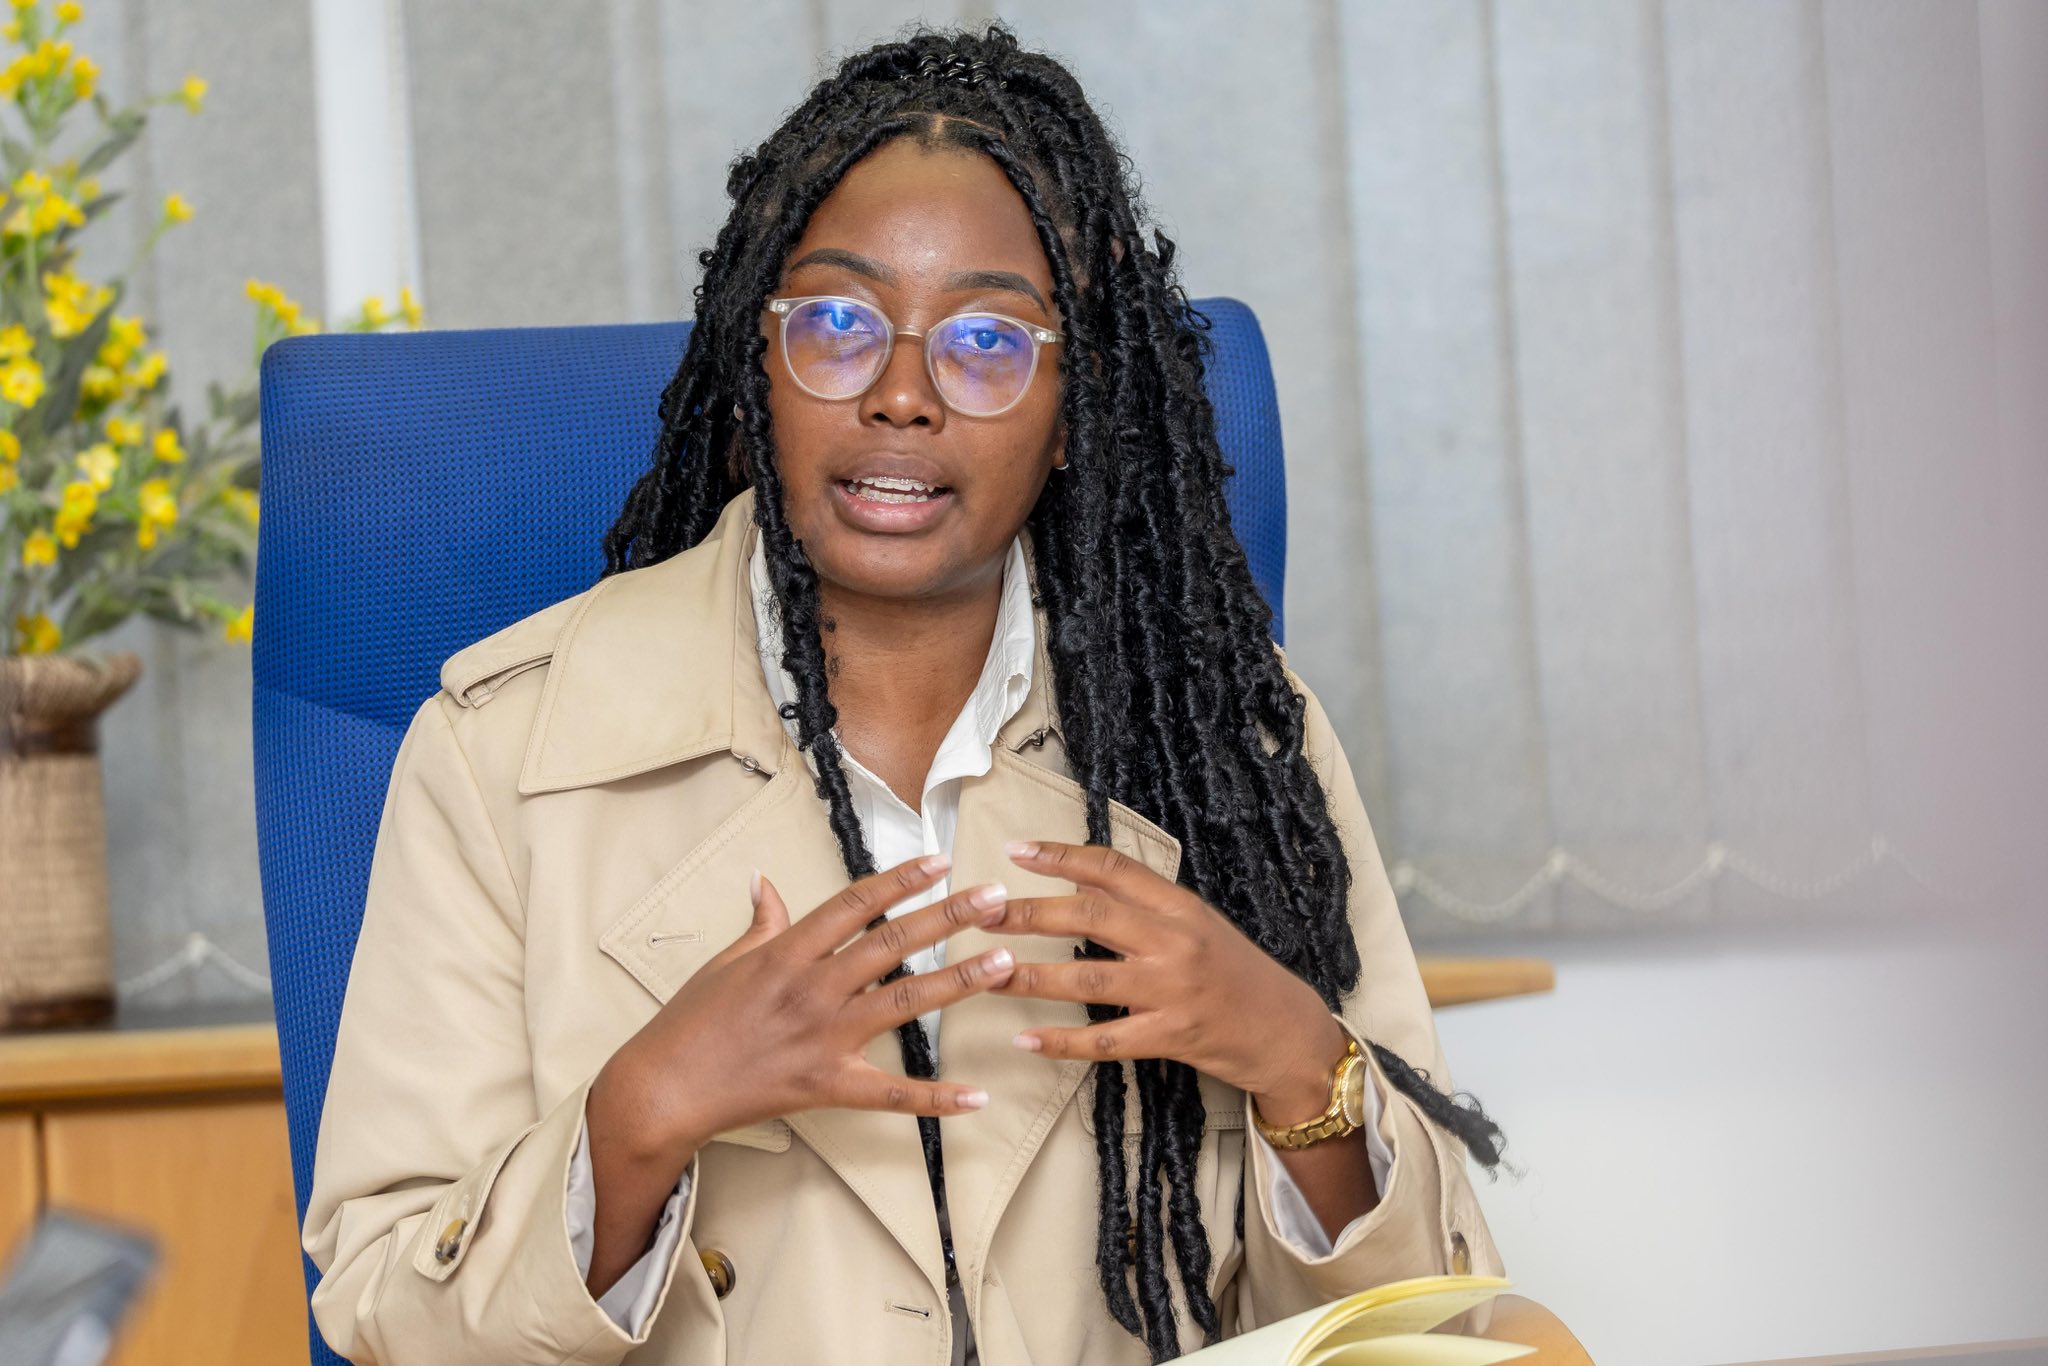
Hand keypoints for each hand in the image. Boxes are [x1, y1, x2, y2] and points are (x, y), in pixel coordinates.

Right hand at [590, 853, 1017, 1168]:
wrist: (663, 1088)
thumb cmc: (690, 1023)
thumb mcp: (725, 962)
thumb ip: (761, 923)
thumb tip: (768, 881)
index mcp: (787, 952)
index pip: (855, 904)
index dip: (900, 880)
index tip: (939, 860)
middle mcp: (812, 989)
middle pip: (892, 944)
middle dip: (948, 917)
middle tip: (996, 897)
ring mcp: (823, 1038)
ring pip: (903, 1003)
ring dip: (959, 982)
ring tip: (1005, 960)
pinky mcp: (827, 1086)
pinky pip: (890, 1094)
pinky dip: (935, 1098)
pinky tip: (976, 1095)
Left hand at [989, 839, 1348, 1123]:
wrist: (1289, 1032)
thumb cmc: (1238, 975)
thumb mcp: (1200, 925)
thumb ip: (1148, 907)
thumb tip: (1081, 883)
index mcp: (1181, 906)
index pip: (1114, 870)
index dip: (1062, 857)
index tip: (1016, 851)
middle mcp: (1177, 941)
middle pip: (1091, 916)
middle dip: (1030, 912)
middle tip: (983, 911)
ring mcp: (1174, 991)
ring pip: (1089, 979)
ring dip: (1032, 977)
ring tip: (987, 973)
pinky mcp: (1174, 1037)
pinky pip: (1106, 1041)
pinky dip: (1062, 1042)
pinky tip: (1026, 1041)